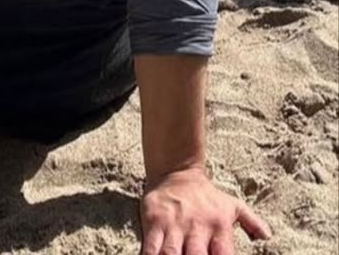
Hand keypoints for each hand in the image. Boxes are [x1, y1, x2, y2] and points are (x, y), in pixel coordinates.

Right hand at [140, 167, 270, 254]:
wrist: (176, 171)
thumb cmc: (207, 196)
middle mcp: (197, 227)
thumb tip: (267, 236)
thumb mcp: (232, 205)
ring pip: (171, 254)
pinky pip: (150, 247)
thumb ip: (251, 221)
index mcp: (219, 227)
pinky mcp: (153, 222)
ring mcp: (174, 225)